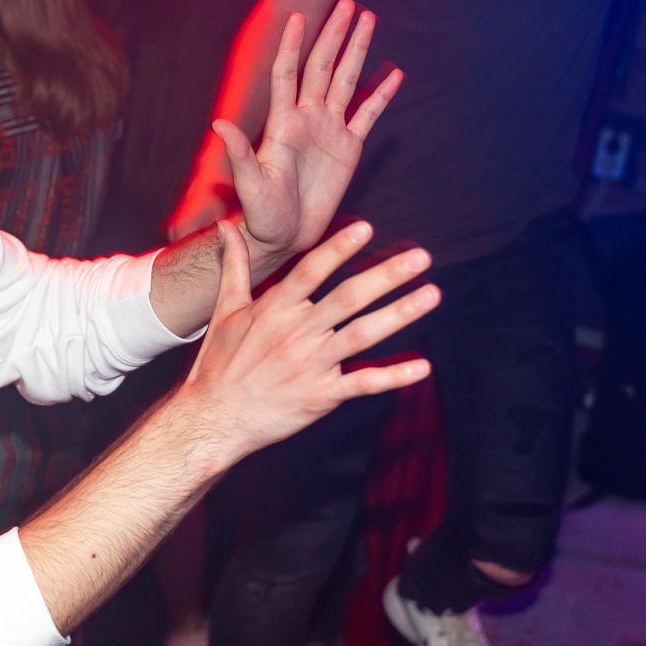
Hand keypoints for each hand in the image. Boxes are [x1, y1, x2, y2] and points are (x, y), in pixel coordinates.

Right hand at [177, 219, 436, 466]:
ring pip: (363, 334)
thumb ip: (234, 265)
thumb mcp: (224, 309)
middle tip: (420, 257)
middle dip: (387, 275)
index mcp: (275, 308)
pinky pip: (363, 383)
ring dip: (400, 314)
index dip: (339, 249)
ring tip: (431, 295)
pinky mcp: (322, 395)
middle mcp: (298, 332)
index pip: (312, 271)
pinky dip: (394, 376)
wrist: (214, 418)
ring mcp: (312, 364)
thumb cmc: (219, 363)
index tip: (366, 228)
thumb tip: (227, 227)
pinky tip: (422, 367)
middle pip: (348, 297)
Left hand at [213, 0, 399, 269]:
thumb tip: (219, 124)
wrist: (284, 237)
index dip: (293, 45)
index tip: (299, 15)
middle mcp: (307, 119)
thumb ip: (239, 153)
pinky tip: (393, 73)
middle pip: (322, 67)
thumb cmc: (262, 214)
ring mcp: (329, 130)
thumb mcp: (250, 184)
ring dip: (357, 51)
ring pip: (346, 80)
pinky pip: (368, 114)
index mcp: (283, 123)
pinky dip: (381, 93)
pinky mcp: (348, 148)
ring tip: (368, 19)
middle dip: (334, 35)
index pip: (288, 74)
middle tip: (347, 4)